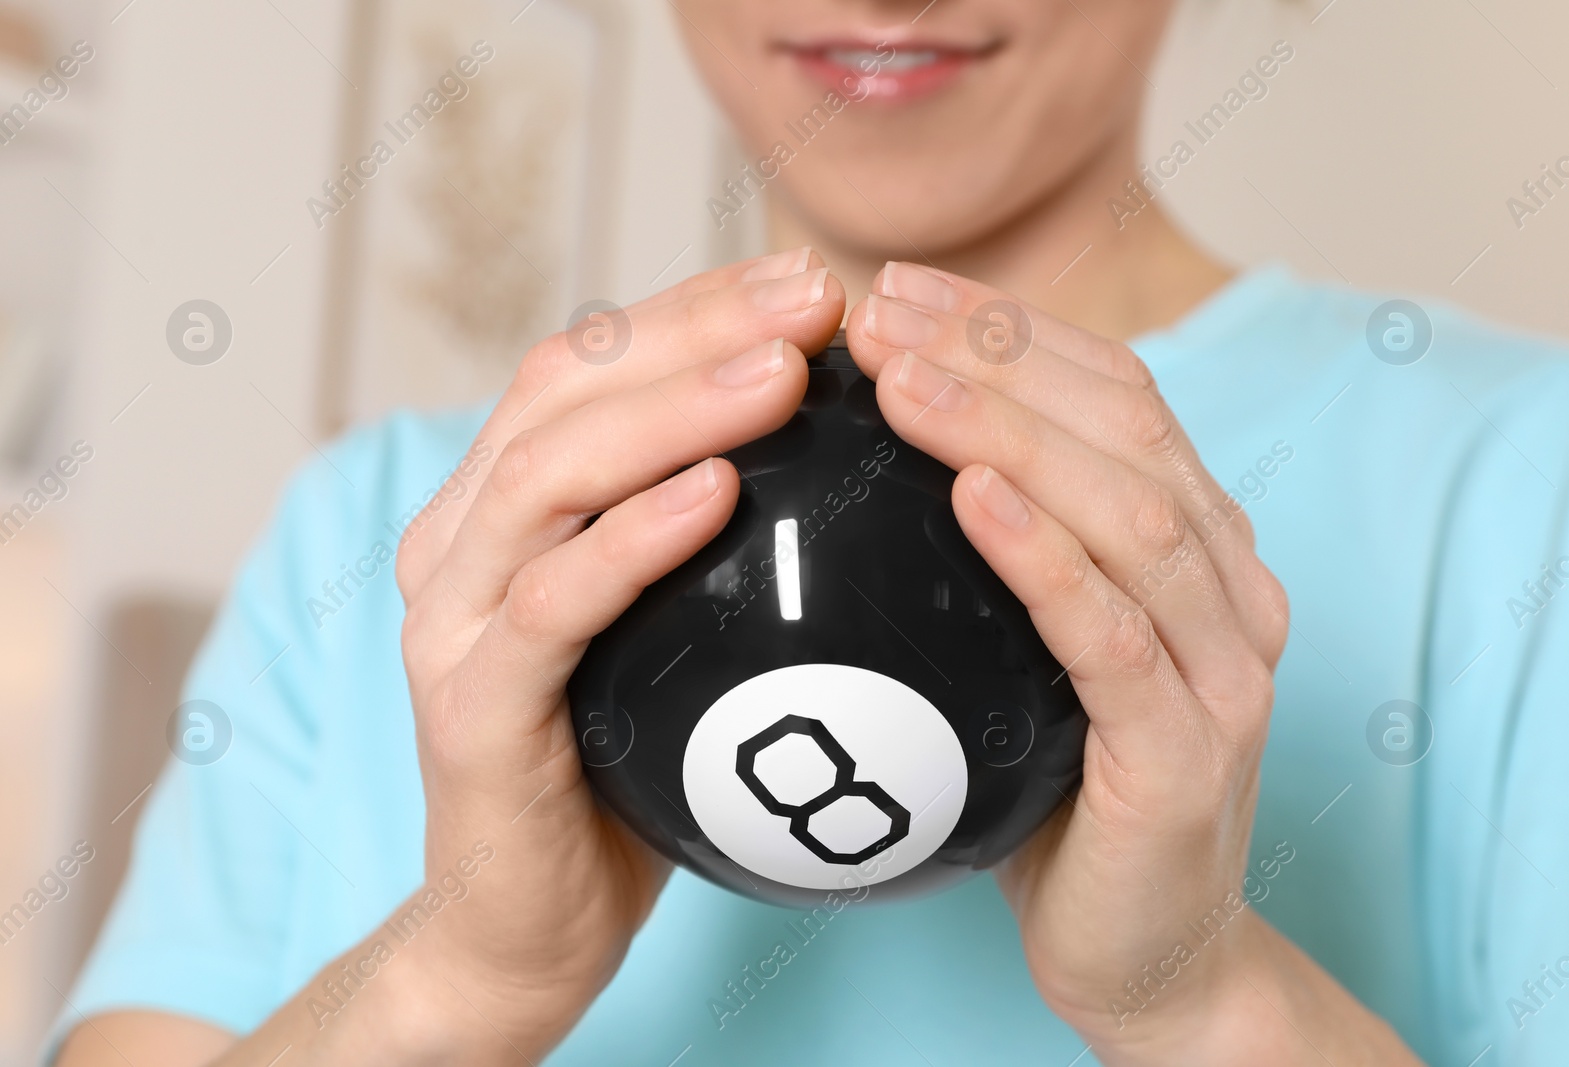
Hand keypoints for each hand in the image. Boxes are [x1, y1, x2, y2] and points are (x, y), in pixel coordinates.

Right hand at [384, 247, 844, 1059]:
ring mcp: (448, 624)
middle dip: (690, 326)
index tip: (808, 280)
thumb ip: (708, 541)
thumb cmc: (626, 772)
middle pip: (562, 389)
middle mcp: (455, 543)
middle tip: (813, 297)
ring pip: (546, 475)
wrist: (527, 928)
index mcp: (499, 507)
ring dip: (669, 409)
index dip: (693, 306)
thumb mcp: (675, 634)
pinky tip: (721, 493)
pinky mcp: (467, 710)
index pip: (589, 364)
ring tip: (784, 371)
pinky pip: (550, 606)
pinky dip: (634, 539)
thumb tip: (844, 455)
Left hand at [845, 263, 1415, 1064]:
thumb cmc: (1061, 793)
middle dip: (998, 352)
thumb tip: (862, 458)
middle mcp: (1233, 586)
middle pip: (1124, 425)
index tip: (895, 289)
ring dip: (1009, 429)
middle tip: (878, 312)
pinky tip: (969, 495)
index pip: (1113, 394)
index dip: (1009, 327)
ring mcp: (1226, 667)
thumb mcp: (1023, 650)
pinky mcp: (1192, 751)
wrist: (1144, 953)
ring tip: (901, 378)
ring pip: (1127, 510)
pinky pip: (1111, 634)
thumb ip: (993, 557)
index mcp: (1199, 543)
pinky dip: (1042, 554)